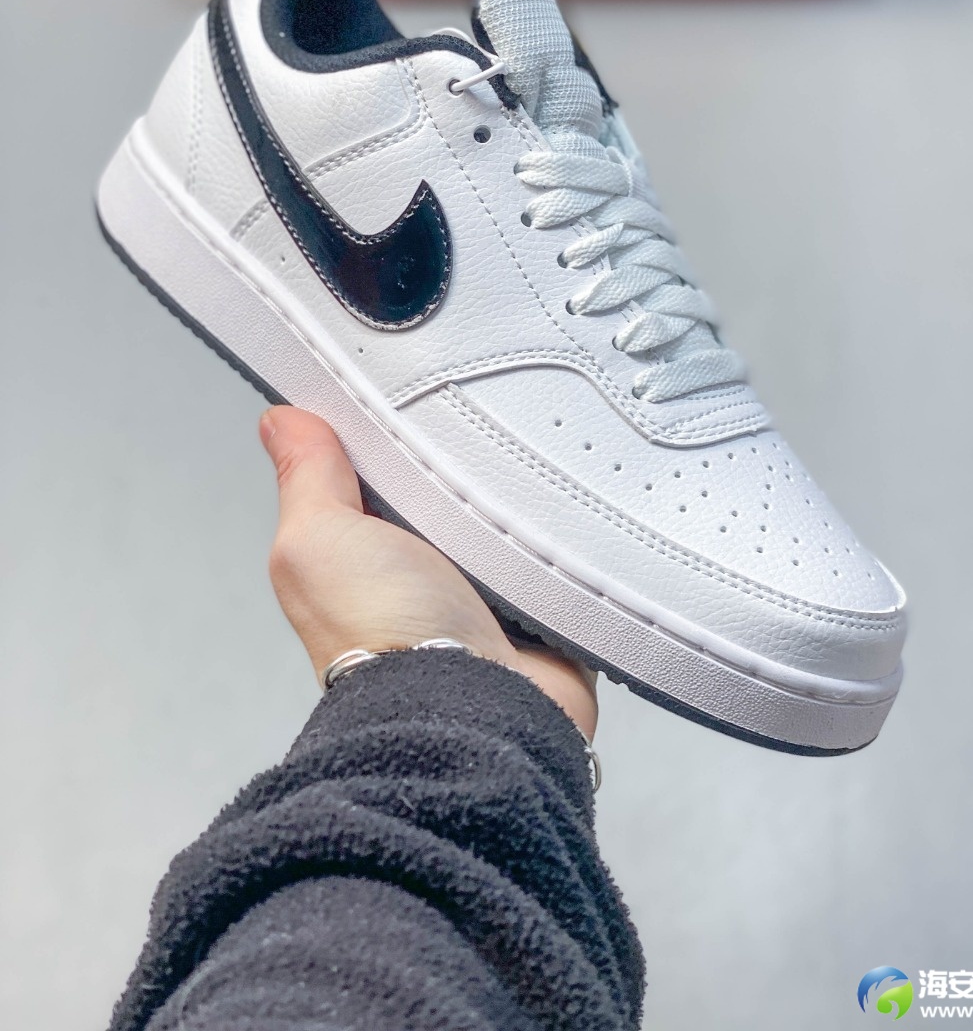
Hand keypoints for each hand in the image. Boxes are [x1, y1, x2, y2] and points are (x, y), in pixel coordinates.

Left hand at [260, 407, 597, 738]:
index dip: (392, 428)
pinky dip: (566, 533)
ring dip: (520, 495)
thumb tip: (280, 421)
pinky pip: (564, 548)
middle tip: (478, 432)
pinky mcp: (541, 608)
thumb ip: (306, 477)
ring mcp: (484, 591)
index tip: (412, 388)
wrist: (469, 709)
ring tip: (524, 473)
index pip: (380, 467)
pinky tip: (562, 513)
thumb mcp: (320, 538)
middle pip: (451, 484)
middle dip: (467, 457)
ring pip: (510, 513)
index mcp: (363, 550)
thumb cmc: (383, 637)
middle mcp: (422, 571)